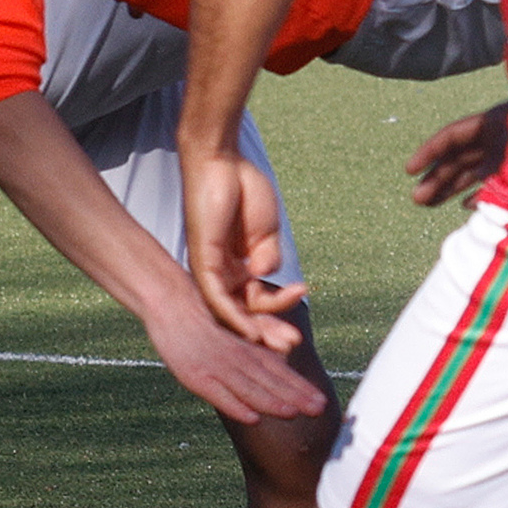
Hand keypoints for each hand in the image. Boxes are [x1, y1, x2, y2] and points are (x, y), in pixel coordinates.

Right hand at [141, 282, 326, 424]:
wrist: (169, 302)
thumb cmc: (199, 320)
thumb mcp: (230, 337)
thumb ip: (250, 353)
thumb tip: (276, 367)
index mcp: (244, 349)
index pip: (276, 371)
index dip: (298, 386)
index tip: (320, 401)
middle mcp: (235, 358)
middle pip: (269, 380)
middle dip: (295, 395)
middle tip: (319, 409)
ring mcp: (215, 366)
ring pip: (249, 387)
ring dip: (272, 402)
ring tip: (293, 414)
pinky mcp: (195, 375)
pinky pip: (218, 394)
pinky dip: (235, 406)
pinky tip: (252, 419)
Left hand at [182, 141, 310, 351]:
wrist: (224, 162)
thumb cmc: (243, 190)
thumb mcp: (265, 232)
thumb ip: (268, 257)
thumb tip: (265, 276)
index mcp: (237, 266)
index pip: (256, 300)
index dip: (279, 311)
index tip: (305, 306)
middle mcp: (222, 272)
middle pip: (244, 312)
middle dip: (270, 331)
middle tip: (293, 345)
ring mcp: (210, 268)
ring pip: (232, 312)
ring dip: (258, 330)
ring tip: (285, 341)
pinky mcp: (202, 261)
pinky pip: (215, 299)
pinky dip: (234, 318)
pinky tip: (253, 332)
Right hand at [405, 99, 507, 207]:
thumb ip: (498, 180)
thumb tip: (473, 205)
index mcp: (494, 123)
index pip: (451, 136)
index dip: (428, 152)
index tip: (409, 171)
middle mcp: (497, 137)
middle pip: (459, 157)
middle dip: (436, 177)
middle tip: (416, 199)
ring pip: (472, 171)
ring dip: (450, 187)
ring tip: (429, 204)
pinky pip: (493, 182)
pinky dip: (479, 193)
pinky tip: (464, 204)